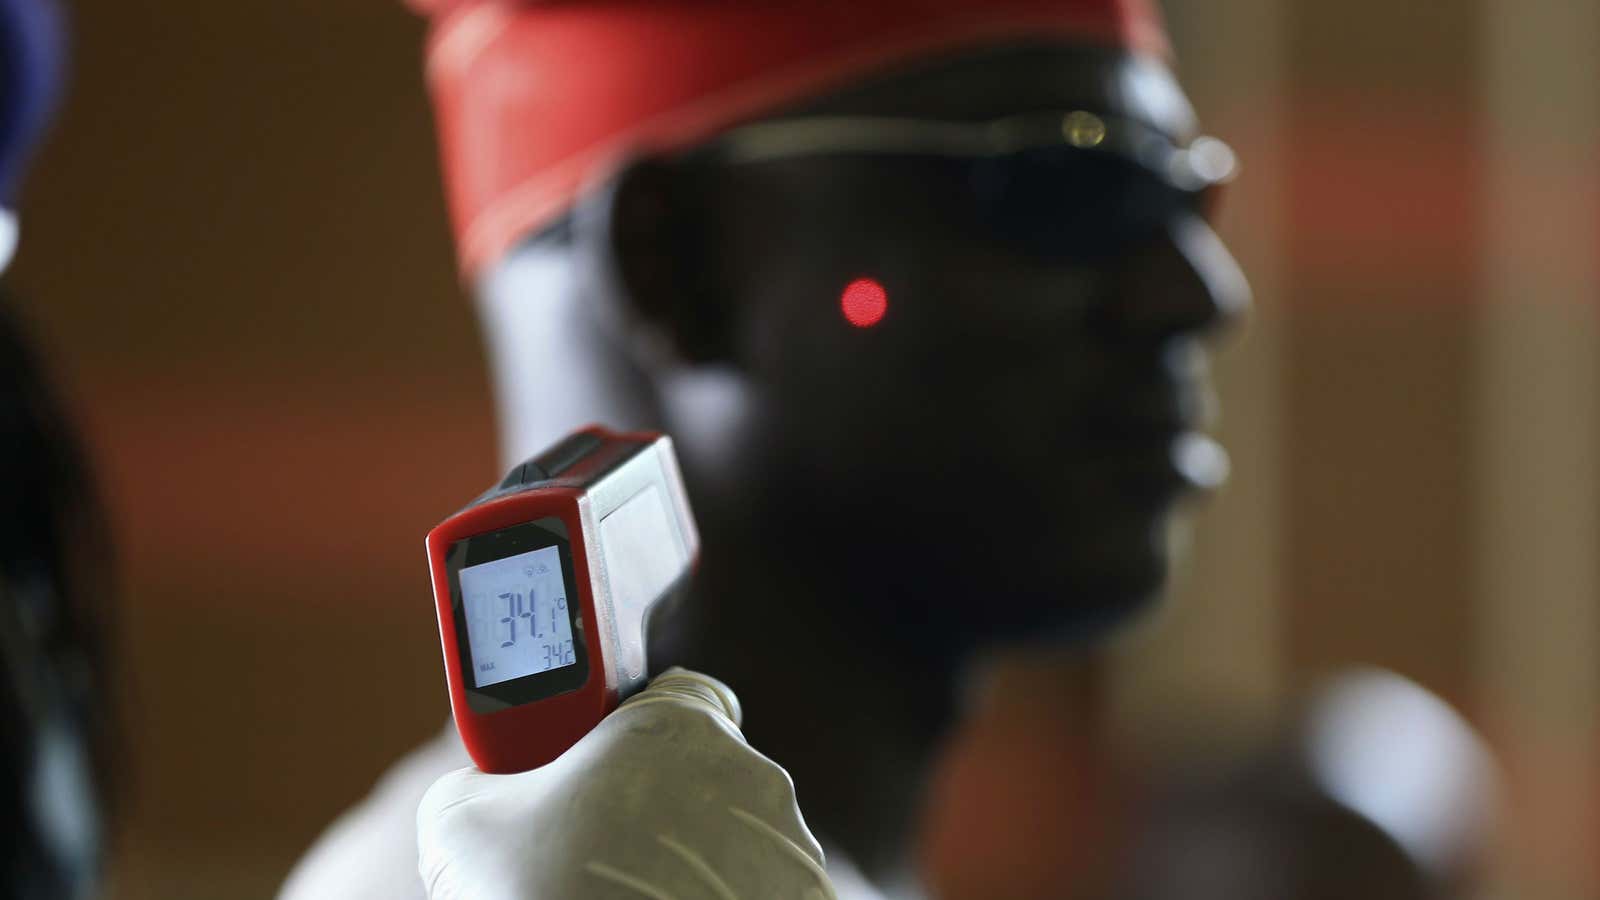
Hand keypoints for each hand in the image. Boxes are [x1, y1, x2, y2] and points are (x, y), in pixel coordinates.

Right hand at [417, 668, 836, 899]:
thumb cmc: (538, 890)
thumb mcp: (465, 819)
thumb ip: (484, 775)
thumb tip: (486, 786)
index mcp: (679, 724)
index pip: (676, 694)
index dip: (631, 726)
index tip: (594, 763)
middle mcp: (751, 774)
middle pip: (700, 774)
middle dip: (653, 806)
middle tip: (591, 851)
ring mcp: (787, 849)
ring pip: (734, 838)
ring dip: (690, 860)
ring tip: (621, 895)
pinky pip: (759, 891)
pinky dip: (721, 899)